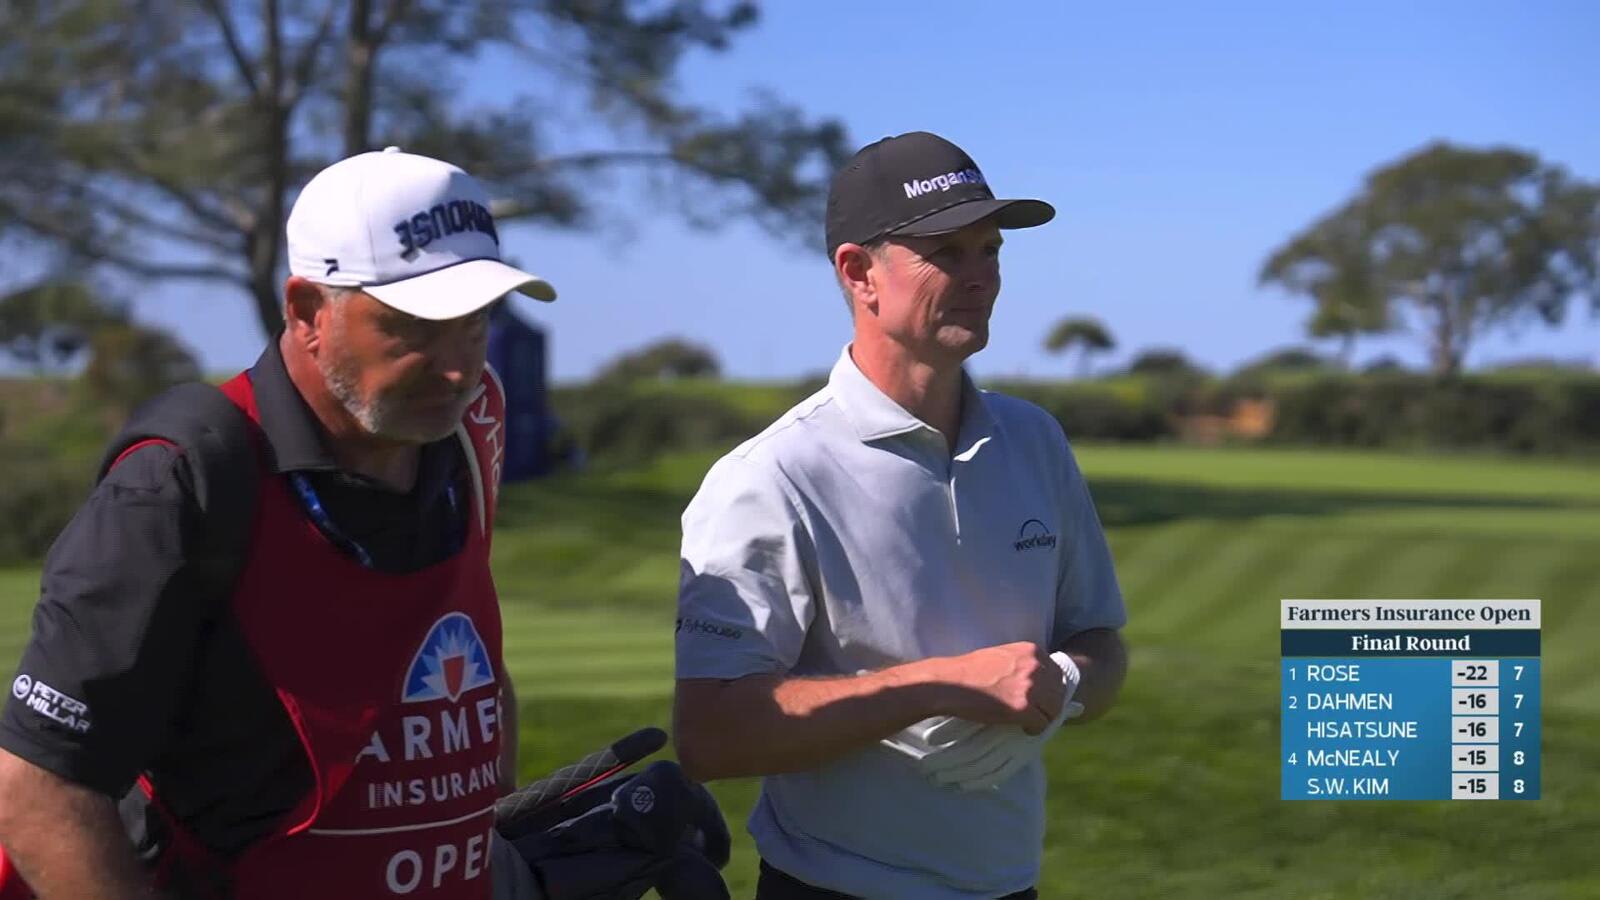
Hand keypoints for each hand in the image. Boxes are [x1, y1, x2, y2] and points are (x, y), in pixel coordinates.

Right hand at [922, 652, 1083, 791]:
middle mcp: (1036, 666)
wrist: (950, 683)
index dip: (1050, 689)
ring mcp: (1031, 687)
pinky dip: (1034, 729)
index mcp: (1032, 650)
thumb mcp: (1002, 655)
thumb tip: (1039, 681)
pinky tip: (1023, 728)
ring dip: (1044, 718)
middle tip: (1035, 713)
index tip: (1039, 698)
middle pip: (1059, 692)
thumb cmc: (970, 670)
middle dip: (1049, 704)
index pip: (1057, 673)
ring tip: (1029, 722)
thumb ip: (1023, 663)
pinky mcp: (1023, 708)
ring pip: (1054, 710)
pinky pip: (1042, 723)